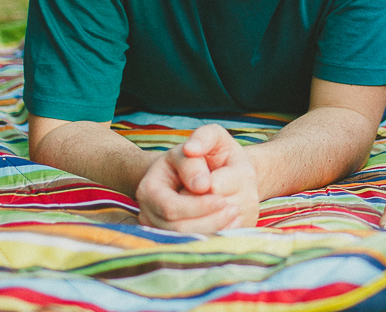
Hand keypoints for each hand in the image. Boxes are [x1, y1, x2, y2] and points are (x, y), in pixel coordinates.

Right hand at [136, 124, 257, 231]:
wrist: (209, 171)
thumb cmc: (210, 153)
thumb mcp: (210, 138)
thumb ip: (204, 142)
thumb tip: (202, 183)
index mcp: (150, 188)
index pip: (172, 208)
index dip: (200, 205)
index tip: (222, 197)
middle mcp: (150, 214)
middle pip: (180, 230)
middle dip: (211, 219)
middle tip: (235, 208)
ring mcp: (163, 231)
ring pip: (190, 241)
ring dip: (217, 228)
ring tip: (235, 212)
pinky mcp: (178, 242)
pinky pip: (199, 248)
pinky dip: (219, 237)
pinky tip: (231, 223)